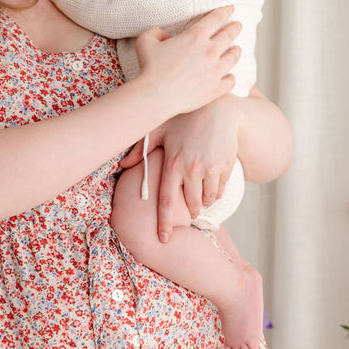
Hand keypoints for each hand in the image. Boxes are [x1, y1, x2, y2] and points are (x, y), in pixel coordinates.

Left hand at [121, 101, 240, 241]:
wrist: (219, 109)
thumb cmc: (185, 119)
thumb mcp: (159, 130)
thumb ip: (140, 150)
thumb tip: (122, 166)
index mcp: (173, 163)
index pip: (167, 201)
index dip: (164, 223)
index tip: (163, 239)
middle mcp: (192, 169)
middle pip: (191, 204)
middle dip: (190, 212)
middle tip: (189, 212)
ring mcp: (211, 168)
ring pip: (208, 199)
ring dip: (204, 203)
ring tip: (201, 197)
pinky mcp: (227, 166)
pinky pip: (221, 190)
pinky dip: (216, 193)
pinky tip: (212, 186)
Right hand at [133, 7, 241, 116]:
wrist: (156, 96)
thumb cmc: (149, 69)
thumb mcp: (145, 41)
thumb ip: (156, 32)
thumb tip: (166, 36)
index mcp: (196, 36)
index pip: (217, 18)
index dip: (225, 11)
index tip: (230, 8)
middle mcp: (210, 51)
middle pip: (230, 34)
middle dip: (235, 27)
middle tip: (237, 25)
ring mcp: (216, 71)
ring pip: (235, 56)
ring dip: (236, 51)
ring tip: (236, 49)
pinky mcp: (216, 89)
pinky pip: (231, 80)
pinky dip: (231, 77)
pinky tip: (229, 76)